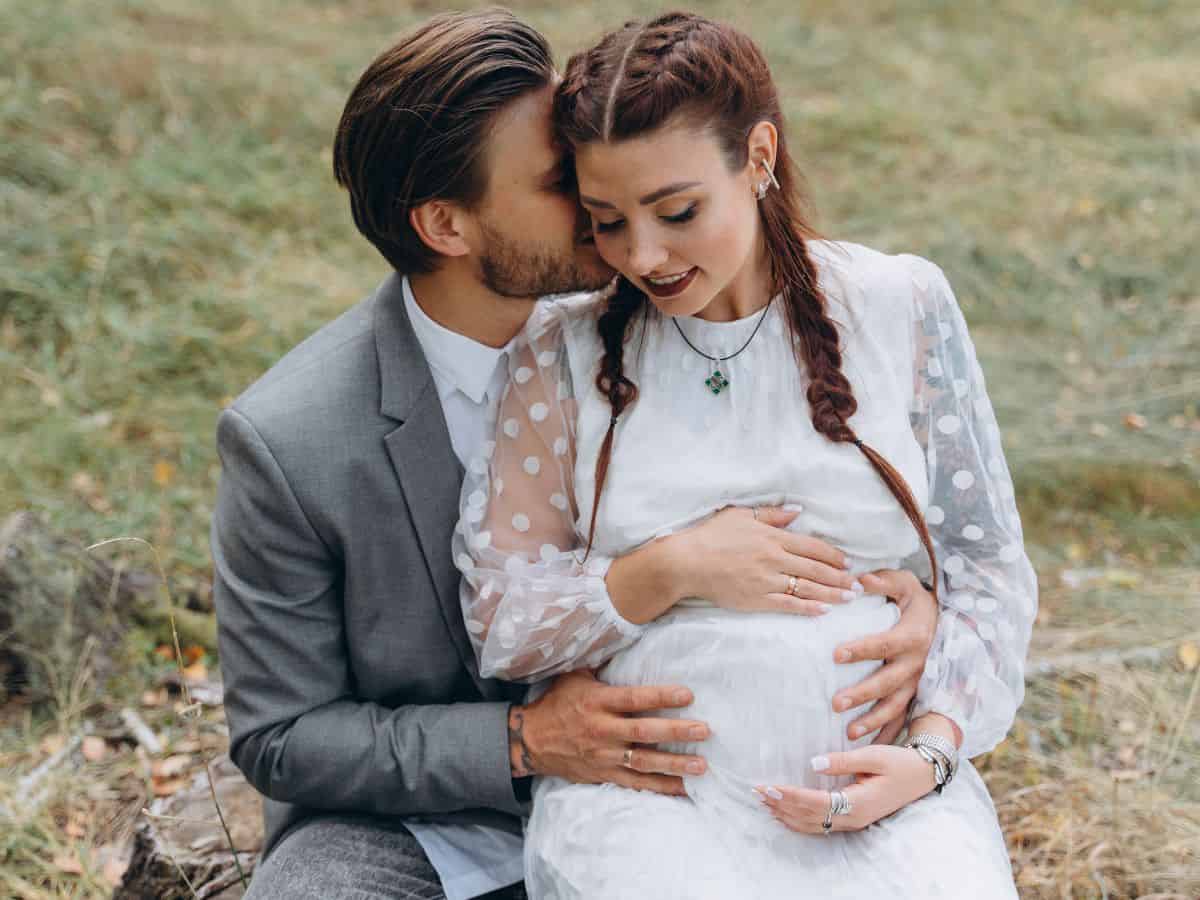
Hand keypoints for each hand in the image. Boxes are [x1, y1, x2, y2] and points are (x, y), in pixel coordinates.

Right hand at [509, 669, 708, 796]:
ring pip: (644, 762)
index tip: (687, 694)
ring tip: (701, 766)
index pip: (633, 699)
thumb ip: (600, 663)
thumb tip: (622, 635)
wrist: (532, 740)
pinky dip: (660, 788)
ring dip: (674, 765)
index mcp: (597, 702)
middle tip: (704, 730)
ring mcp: (604, 756)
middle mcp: (602, 730)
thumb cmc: (558, 702)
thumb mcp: (574, 676)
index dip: (660, 696)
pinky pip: (636, 783)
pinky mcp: (605, 774)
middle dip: (675, 732)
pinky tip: (683, 789)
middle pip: (644, 732)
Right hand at [667, 506, 860, 616]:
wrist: (687, 561)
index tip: (848, 563)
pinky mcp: (756, 599)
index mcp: (772, 537)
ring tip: (849, 599)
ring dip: (831, 594)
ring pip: (807, 588)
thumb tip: (798, 512)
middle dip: (840, 578)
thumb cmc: (711, 535)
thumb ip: (771, 515)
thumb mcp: (740, 515)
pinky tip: (823, 611)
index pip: (812, 546)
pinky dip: (807, 607)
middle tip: (859, 585)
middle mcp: (774, 558)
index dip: (833, 555)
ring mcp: (766, 581)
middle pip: (815, 569)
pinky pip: (788, 605)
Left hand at [755, 745, 936, 832]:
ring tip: (764, 802)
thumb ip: (843, 760)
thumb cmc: (899, 763)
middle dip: (781, 805)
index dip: (790, 796)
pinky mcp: (853, 819)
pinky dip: (799, 821)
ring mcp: (853, 822)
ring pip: (813, 824)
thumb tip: (813, 764)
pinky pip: (821, 825)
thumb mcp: (873, 756)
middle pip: (809, 817)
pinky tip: (785, 815)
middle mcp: (853, 818)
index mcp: (858, 803)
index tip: (769, 786)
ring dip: (787, 814)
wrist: (922, 775)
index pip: (816, 802)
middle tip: (756, 792)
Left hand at [830, 569, 937, 743]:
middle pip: (888, 682)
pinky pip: (904, 718)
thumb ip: (883, 580)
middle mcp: (917, 663)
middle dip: (863, 694)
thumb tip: (858, 578)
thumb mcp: (905, 583)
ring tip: (849, 734)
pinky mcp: (918, 695)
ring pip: (897, 707)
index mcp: (912, 636)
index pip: (883, 644)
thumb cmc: (918, 600)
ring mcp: (919, 683)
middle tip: (836, 703)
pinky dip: (889, 734)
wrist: (949, 620)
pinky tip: (868, 749)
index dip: (861, 649)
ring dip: (874, 721)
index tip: (835, 654)